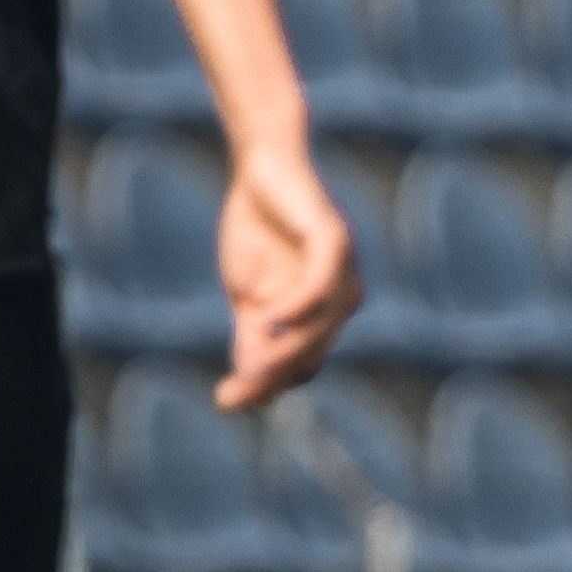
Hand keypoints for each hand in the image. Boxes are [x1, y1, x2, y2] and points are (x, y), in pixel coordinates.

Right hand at [215, 142, 362, 411]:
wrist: (259, 171)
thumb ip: (252, 339)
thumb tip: (244, 393)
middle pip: (312, 352)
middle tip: (229, 397)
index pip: (303, 364)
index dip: (269, 385)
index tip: (227, 401)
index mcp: (326, 316)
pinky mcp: (334, 241)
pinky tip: (268, 320)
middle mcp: (344, 298)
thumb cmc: (258, 233)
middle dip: (270, 377)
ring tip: (250, 369)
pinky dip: (296, 307)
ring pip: (320, 326)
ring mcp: (344, 270)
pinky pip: (321, 285)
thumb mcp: (250, 297)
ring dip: (284, 351)